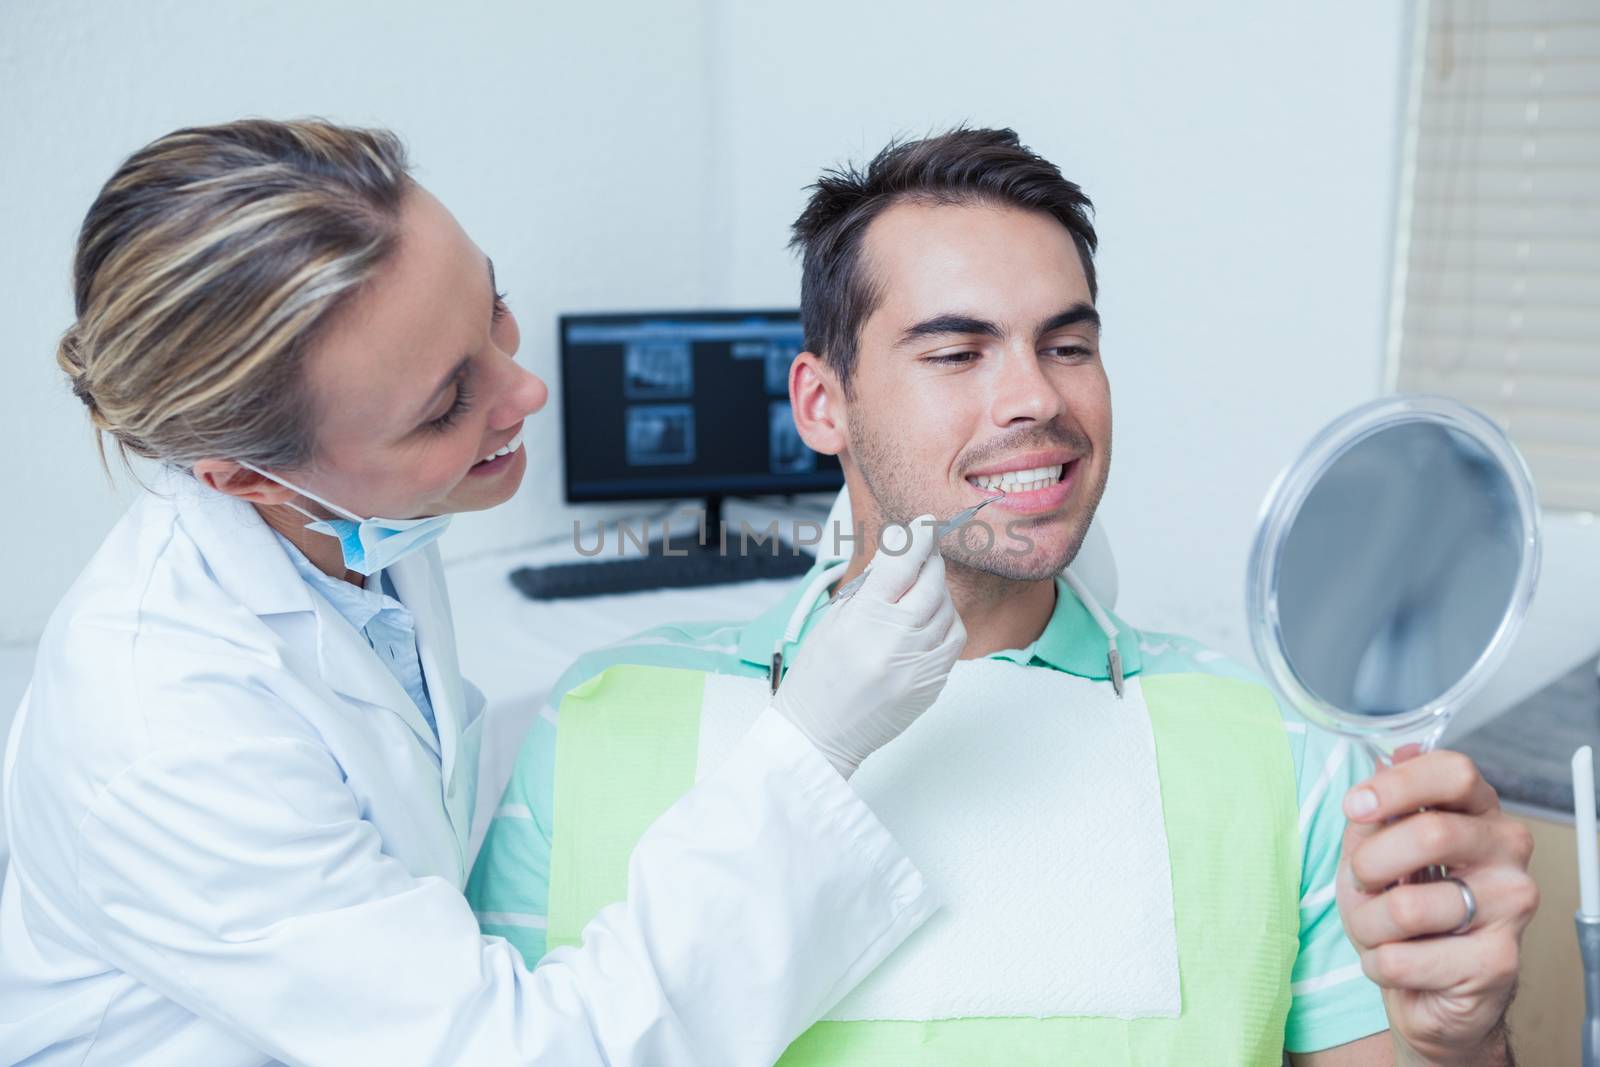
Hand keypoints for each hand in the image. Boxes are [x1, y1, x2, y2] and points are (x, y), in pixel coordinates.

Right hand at [775, 514, 965, 778]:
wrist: (820, 734)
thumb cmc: (818, 678)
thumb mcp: (833, 622)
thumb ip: (869, 588)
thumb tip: (898, 554)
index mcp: (864, 621)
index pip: (901, 565)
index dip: (917, 538)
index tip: (926, 524)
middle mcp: (897, 642)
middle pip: (931, 584)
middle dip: (929, 563)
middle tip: (922, 555)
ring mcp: (919, 666)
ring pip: (948, 611)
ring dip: (938, 594)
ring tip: (918, 594)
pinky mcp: (933, 684)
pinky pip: (952, 641)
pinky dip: (945, 623)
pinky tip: (928, 622)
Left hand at [1336, 747, 1537, 1064]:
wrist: (1429, 992)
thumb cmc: (1404, 914)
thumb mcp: (1376, 853)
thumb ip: (1378, 811)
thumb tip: (1384, 759)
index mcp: (1480, 814)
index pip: (1453, 772)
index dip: (1398, 785)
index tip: (1355, 805)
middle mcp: (1507, 853)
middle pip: (1432, 833)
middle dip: (1370, 864)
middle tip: (1362, 882)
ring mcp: (1511, 908)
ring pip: (1407, 907)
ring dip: (1367, 924)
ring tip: (1380, 931)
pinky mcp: (1499, 962)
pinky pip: (1402, 958)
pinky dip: (1379, 964)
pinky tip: (1397, 963)